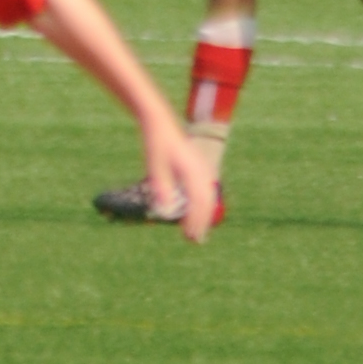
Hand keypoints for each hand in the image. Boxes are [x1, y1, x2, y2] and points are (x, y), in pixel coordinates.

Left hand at [145, 116, 220, 243]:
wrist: (159, 123)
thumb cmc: (155, 145)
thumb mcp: (154, 168)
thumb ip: (161, 189)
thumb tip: (164, 212)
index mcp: (191, 171)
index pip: (198, 202)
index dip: (196, 221)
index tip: (189, 236)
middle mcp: (200, 169)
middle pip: (207, 201)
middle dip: (202, 222)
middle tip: (195, 240)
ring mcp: (201, 166)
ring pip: (208, 196)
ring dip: (203, 214)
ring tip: (196, 230)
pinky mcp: (198, 165)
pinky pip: (206, 188)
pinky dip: (203, 203)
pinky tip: (196, 212)